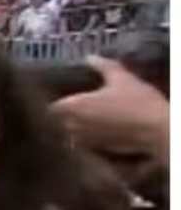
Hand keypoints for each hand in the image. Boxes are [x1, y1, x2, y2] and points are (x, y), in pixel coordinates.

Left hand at [51, 56, 168, 165]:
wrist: (157, 130)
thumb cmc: (137, 101)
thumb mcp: (121, 78)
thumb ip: (103, 66)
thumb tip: (90, 57)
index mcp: (73, 107)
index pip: (52, 107)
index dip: (56, 102)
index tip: (62, 97)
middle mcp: (73, 126)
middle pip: (59, 122)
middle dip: (64, 116)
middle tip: (75, 107)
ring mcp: (84, 141)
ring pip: (71, 135)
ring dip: (74, 128)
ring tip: (86, 119)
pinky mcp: (97, 151)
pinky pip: (85, 145)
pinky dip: (87, 138)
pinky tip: (98, 131)